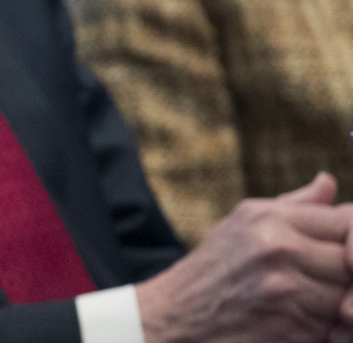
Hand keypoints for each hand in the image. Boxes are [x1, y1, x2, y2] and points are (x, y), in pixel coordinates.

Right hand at [136, 172, 352, 342]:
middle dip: (346, 275)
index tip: (346, 251)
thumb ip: (294, 206)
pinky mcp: (293, 329)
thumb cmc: (213, 269)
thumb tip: (328, 182)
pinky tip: (306, 322)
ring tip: (314, 303)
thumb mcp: (243, 224)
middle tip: (326, 280)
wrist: (175, 316)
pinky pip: (336, 328)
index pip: (349, 221)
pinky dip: (330, 329)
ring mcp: (286, 290)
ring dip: (339, 305)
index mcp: (269, 219)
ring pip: (348, 296)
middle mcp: (278, 249)